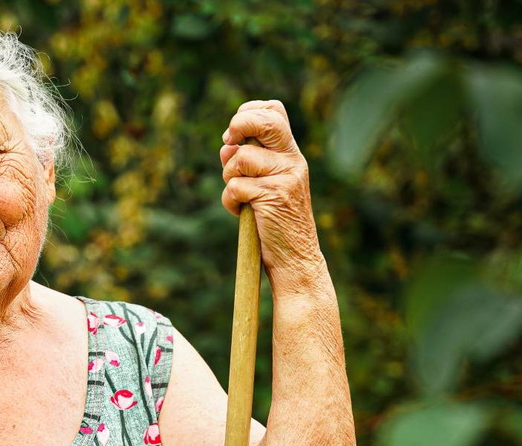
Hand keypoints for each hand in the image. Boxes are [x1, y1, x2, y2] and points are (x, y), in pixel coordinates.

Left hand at [220, 99, 327, 295]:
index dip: (248, 111)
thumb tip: (226, 145)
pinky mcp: (274, 196)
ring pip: (241, 158)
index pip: (274, 111)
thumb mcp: (265, 186)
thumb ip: (248, 163)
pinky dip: (230, 201)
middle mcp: (292, 161)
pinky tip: (241, 212)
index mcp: (290, 154)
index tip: (234, 133)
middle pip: (265, 120)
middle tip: (229, 143)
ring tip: (240, 197)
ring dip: (229, 177)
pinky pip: (235, 186)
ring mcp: (285, 177)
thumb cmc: (275, 223)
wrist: (295, 258)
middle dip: (239, 125)